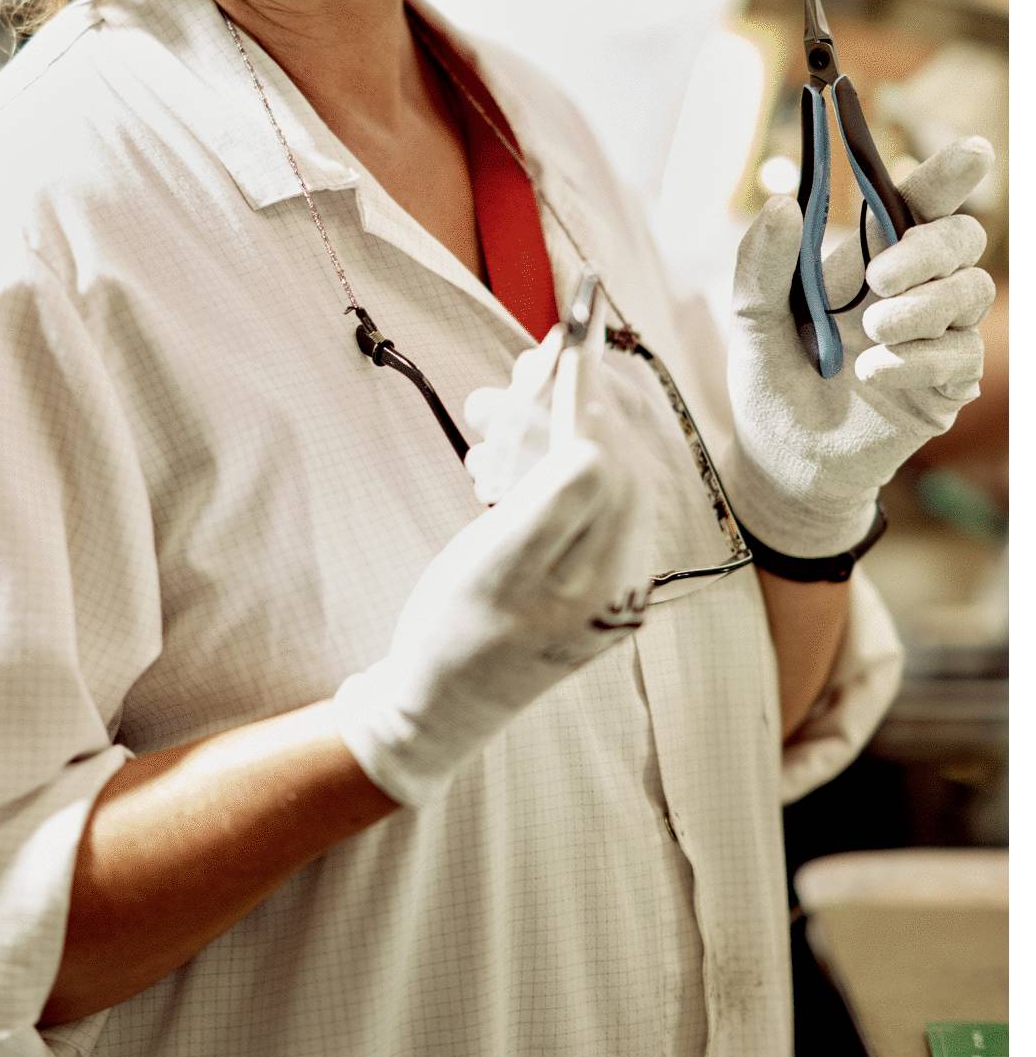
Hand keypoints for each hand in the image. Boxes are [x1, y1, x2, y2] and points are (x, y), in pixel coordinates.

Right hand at [330, 313, 654, 808]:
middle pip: (609, 462)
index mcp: (610, 574)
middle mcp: (622, 575)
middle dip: (562, 408)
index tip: (559, 345)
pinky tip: (491, 467)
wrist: (433, 711)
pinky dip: (533, 471)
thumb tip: (595, 439)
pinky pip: (570, 505)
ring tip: (483, 421)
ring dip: (538, 436)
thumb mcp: (493, 567)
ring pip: (586, 478)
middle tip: (515, 374)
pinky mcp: (578, 580)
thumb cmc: (451, 640)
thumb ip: (552, 503)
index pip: (615, 459)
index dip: (587, 397)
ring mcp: (603, 579)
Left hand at [724, 135, 995, 559]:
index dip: (947, 175)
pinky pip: (962, 355)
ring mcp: (934, 337)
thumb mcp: (750, 319)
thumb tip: (785, 201)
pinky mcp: (944, 386)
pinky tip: (872, 373)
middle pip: (963, 237)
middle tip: (879, 279)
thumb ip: (762, 263)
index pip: (918, 203)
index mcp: (868, 258)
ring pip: (974, 292)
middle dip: (930, 248)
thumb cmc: (770, 380)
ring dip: (923, 305)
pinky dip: (919, 358)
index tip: (971, 154)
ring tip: (870, 331)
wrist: (779, 461)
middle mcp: (911, 289)